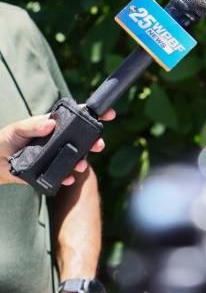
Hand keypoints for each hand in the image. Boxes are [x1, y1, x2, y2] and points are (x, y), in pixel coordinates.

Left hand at [0, 109, 114, 185]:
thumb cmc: (5, 139)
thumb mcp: (17, 129)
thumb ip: (33, 126)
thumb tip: (50, 123)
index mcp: (55, 124)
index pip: (77, 117)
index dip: (93, 114)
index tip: (109, 114)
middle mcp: (59, 139)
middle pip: (83, 138)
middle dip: (95, 141)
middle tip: (99, 145)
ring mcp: (57, 155)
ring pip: (76, 156)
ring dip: (83, 161)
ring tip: (81, 165)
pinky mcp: (51, 170)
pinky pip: (63, 174)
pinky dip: (67, 177)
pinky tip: (68, 178)